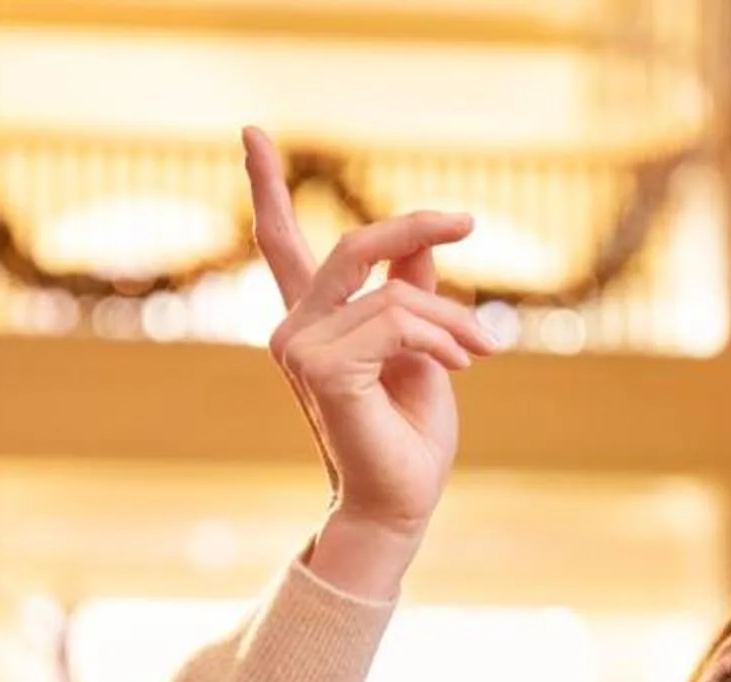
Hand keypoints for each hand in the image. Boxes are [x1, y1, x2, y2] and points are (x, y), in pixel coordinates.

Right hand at [243, 127, 496, 594]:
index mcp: (314, 323)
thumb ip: (411, 291)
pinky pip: (396, 320)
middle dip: (413, 229)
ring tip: (479, 349)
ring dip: (449, 318)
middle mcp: (296, 330)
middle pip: (353, 246)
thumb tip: (419, 241)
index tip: (251, 132)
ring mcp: (300, 349)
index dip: (266, 186)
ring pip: (391, 292)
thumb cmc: (410, 435)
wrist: (402, 501)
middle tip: (465, 222)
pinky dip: (441, 337)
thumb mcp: (423, 347)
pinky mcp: (320, 368)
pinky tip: (461, 365)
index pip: (281, 245)